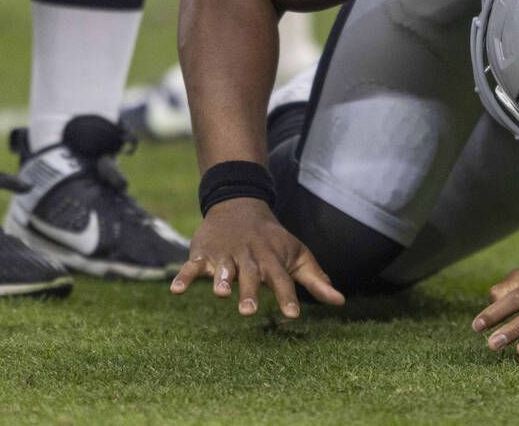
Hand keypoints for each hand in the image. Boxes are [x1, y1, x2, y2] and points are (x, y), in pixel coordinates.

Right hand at [170, 197, 344, 316]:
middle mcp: (249, 256)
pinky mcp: (204, 253)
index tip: (294, 314)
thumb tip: (341, 301)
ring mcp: (226, 254)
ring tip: (221, 294)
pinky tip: (177, 291)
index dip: (288, 296)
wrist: (240, 205)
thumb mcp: (297, 255)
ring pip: (223, 268)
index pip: (282, 279)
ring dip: (221, 279)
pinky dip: (184, 276)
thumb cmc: (274, 240)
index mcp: (272, 259)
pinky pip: (192, 266)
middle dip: (250, 292)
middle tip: (249, 312)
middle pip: (251, 275)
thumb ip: (316, 279)